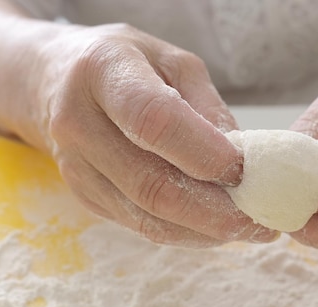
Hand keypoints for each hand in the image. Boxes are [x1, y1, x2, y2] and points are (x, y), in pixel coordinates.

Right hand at [22, 23, 276, 246]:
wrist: (55, 82)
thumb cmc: (126, 65)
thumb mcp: (172, 62)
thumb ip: (206, 107)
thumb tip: (242, 161)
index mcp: (103, 72)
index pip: (152, 120)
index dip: (202, 151)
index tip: (244, 170)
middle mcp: (78, 124)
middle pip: (150, 184)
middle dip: (214, 211)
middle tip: (261, 221)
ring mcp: (76, 168)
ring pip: (147, 217)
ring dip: (205, 232)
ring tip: (249, 229)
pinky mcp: (85, 196)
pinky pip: (141, 226)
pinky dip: (185, 233)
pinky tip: (216, 227)